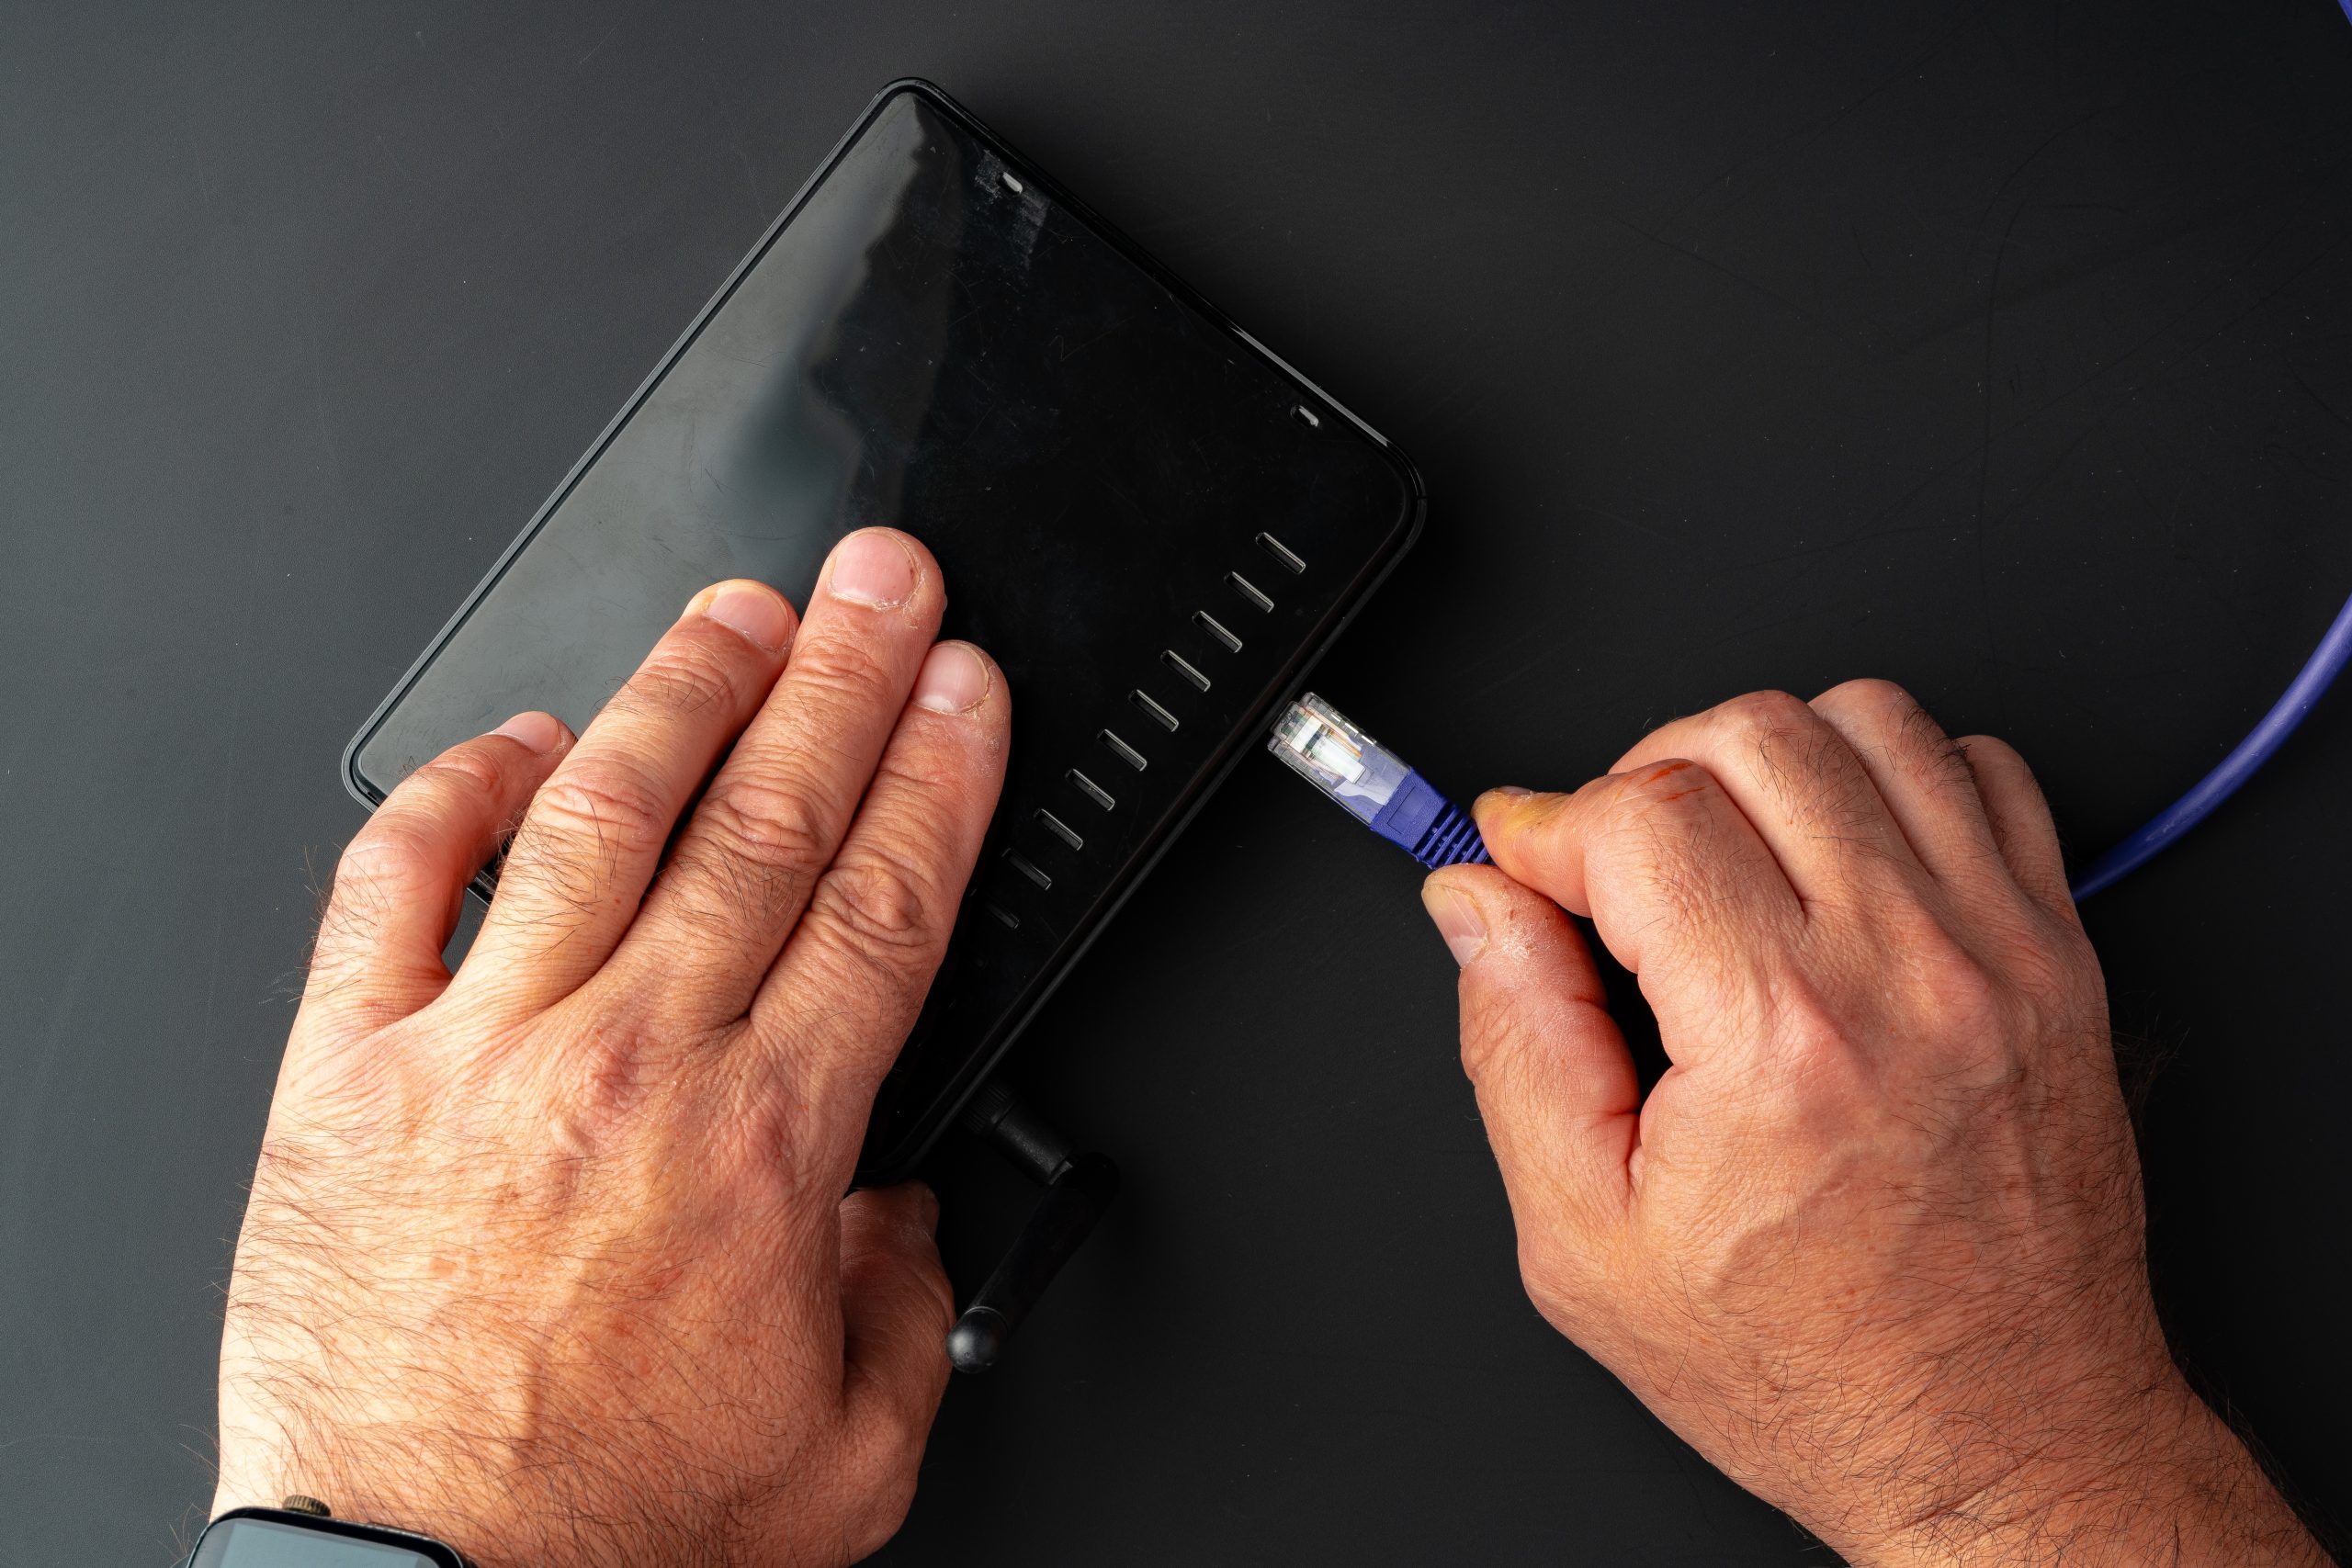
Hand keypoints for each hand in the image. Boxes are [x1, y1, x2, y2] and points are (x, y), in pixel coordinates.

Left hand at [214, 530, 1007, 1566]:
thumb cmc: (613, 1528)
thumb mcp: (848, 1453)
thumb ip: (905, 1302)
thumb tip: (896, 1200)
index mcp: (764, 1148)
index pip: (880, 904)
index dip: (936, 774)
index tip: (963, 689)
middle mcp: (630, 1069)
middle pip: (766, 826)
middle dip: (844, 682)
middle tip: (885, 586)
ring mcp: (482, 1054)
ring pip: (603, 821)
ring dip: (684, 697)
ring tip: (739, 612)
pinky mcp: (348, 1075)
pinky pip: (396, 890)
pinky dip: (458, 797)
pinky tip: (521, 740)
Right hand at [1422, 682, 2324, 1565]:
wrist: (2001, 1439)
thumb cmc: (1811, 1367)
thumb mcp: (1589, 1243)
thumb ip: (1514, 1045)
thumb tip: (1477, 904)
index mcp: (1780, 1042)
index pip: (1639, 814)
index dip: (1545, 824)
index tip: (1523, 865)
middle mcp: (1905, 972)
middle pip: (1747, 735)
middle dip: (1642, 776)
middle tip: (1613, 869)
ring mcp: (2001, 952)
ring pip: (1864, 719)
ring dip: (1763, 758)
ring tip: (1723, 852)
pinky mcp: (2060, 956)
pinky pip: (1983, 769)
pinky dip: (1892, 774)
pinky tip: (1836, 854)